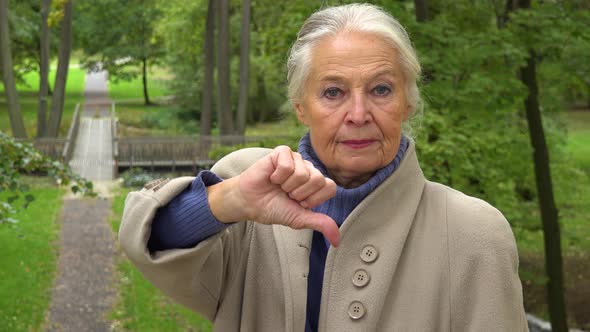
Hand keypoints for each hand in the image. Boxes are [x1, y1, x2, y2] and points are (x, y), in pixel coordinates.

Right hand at [208, 146, 339, 246]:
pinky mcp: (282, 152)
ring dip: (286, 185)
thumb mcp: (299, 219)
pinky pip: (287, 164)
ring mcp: (296, 159)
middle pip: (317, 180)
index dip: (313, 199)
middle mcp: (309, 168)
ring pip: (302, 173)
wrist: (250, 203)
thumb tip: (337, 240)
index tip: (299, 203)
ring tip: (279, 186)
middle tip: (287, 194)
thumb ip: (320, 224)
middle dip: (299, 193)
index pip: (330, 187)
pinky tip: (272, 177)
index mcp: (317, 183)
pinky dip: (277, 176)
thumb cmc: (274, 208)